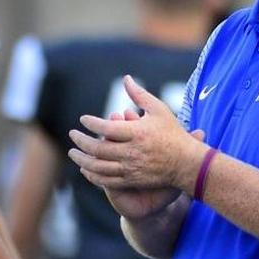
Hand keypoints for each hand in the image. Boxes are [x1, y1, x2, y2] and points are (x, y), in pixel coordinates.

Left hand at [68, 76, 206, 194]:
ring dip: (82, 160)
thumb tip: (126, 78)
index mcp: (137, 132)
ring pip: (99, 166)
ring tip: (73, 153)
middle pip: (98, 148)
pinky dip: (93, 175)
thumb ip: (139, 95)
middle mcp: (132, 152)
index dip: (91, 123)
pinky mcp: (132, 180)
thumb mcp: (159, 110)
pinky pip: (107, 180)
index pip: (106, 127)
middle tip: (72, 135)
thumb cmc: (173, 133)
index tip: (83, 119)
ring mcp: (131, 168)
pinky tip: (86, 169)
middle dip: (81, 141)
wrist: (186, 163)